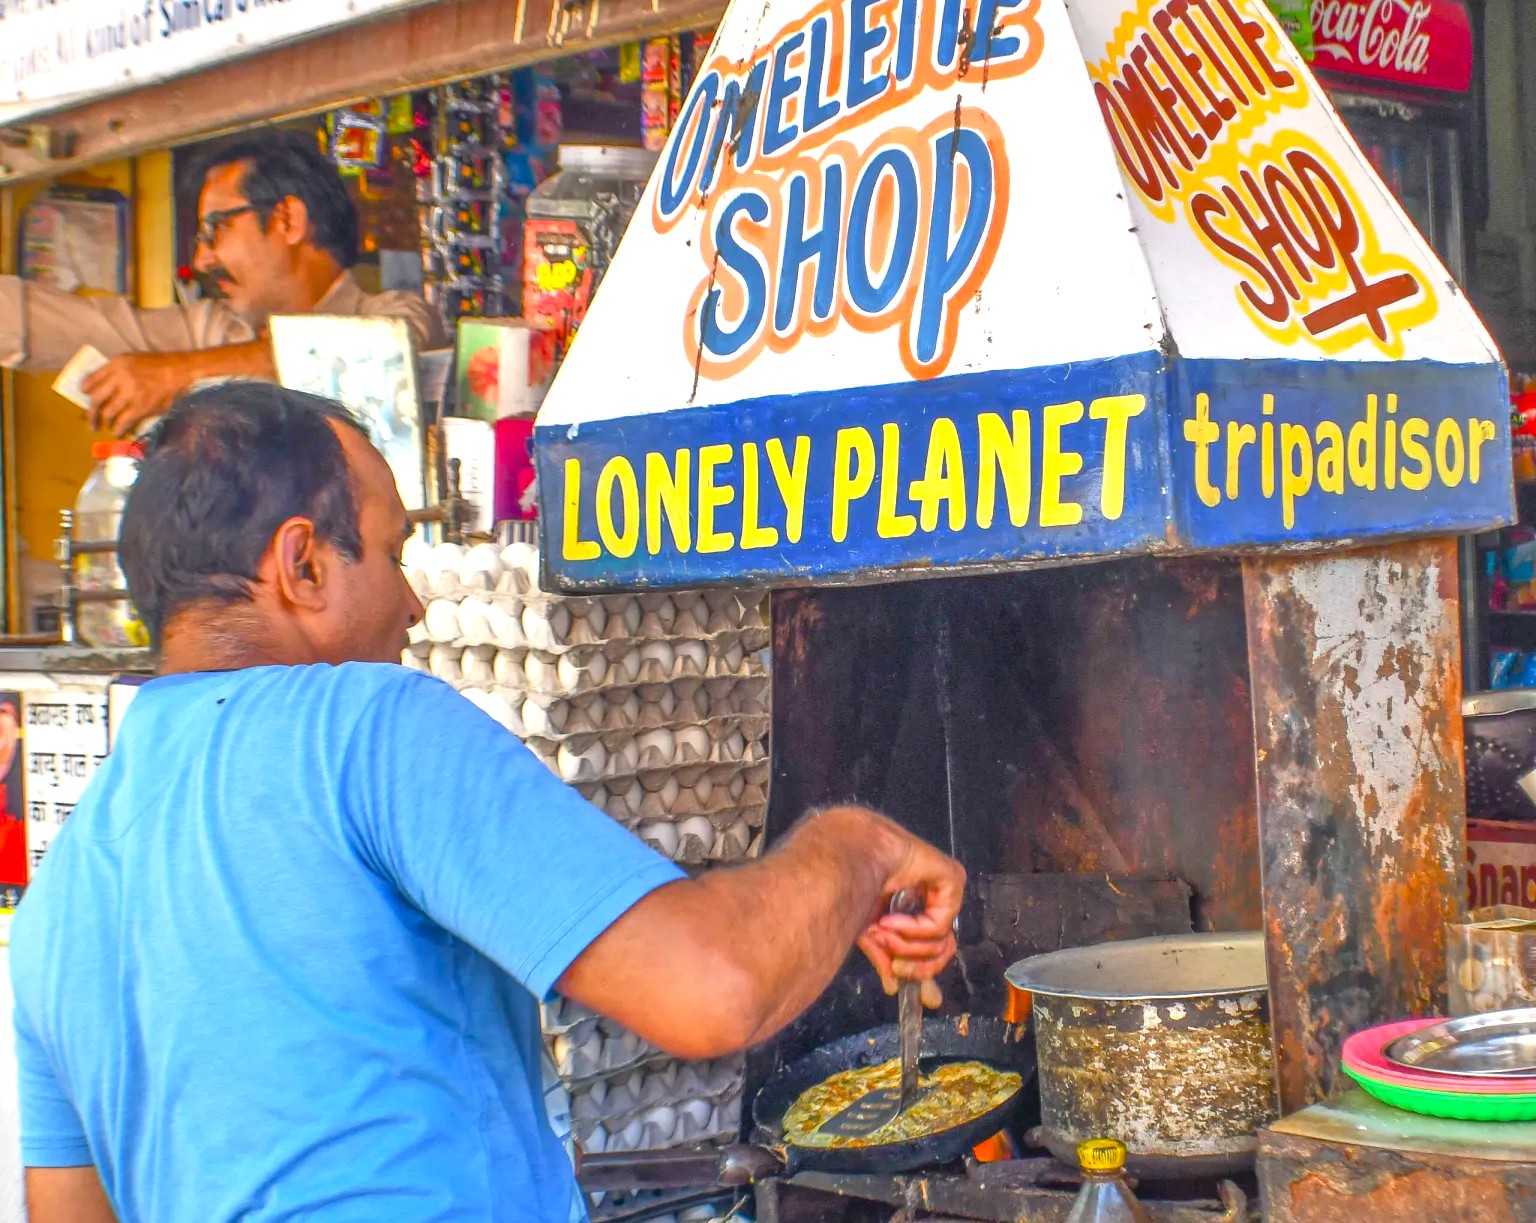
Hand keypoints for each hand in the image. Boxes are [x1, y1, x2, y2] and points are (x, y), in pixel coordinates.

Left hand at [81, 353, 190, 436]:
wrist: (180, 371)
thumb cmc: (158, 365)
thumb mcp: (132, 360)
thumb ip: (116, 371)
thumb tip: (102, 388)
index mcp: (116, 364)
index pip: (91, 380)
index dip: (85, 390)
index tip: (85, 396)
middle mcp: (120, 378)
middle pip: (96, 399)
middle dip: (90, 413)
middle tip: (91, 421)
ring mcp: (131, 393)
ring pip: (108, 412)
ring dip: (104, 422)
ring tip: (105, 427)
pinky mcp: (141, 407)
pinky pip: (123, 421)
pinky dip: (118, 429)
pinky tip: (118, 432)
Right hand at [854, 815, 964, 1008]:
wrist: (850, 856)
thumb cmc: (852, 885)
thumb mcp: (869, 931)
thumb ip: (885, 956)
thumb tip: (893, 987)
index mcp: (918, 908)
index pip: (934, 947)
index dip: (921, 969)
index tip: (898, 979)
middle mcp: (934, 899)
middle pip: (942, 948)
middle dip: (918, 964)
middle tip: (896, 964)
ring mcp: (945, 890)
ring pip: (942, 941)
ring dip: (908, 945)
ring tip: (883, 933)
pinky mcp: (952, 880)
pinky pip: (941, 922)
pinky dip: (915, 929)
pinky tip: (892, 920)